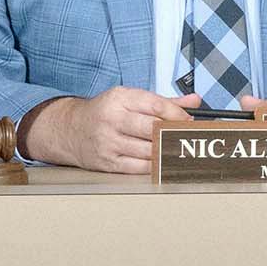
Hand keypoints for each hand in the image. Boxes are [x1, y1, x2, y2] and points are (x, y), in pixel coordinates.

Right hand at [25, 87, 196, 173]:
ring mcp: (109, 142)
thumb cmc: (105, 112)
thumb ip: (164, 102)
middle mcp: (113, 119)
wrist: (70, 129)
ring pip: (148, 151)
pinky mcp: (107, 162)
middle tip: (189, 137)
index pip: (156, 105)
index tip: (190, 121)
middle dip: (176, 134)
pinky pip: (138, 167)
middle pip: (153, 129)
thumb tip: (195, 102)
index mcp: (120, 98)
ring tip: (180, 150)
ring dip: (169, 152)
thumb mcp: (130, 98)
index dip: (178, 115)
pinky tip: (164, 162)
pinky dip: (155, 166)